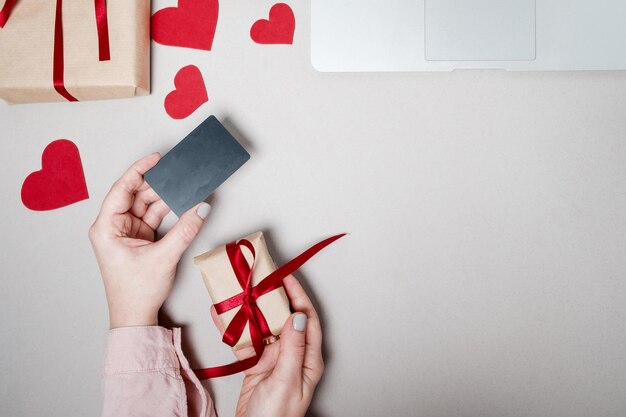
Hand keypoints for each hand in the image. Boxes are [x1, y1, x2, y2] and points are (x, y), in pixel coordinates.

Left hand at [89, 153, 211, 328]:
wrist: (135, 316)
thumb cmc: (135, 292)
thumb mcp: (163, 257)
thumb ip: (185, 230)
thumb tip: (201, 209)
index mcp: (106, 228)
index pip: (122, 190)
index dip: (139, 171)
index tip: (156, 159)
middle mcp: (114, 227)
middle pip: (137, 195)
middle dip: (158, 184)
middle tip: (178, 172)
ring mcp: (127, 233)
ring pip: (148, 206)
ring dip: (166, 198)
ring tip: (185, 186)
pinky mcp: (140, 239)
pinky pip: (154, 218)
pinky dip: (169, 211)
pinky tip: (183, 203)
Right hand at [211, 276, 323, 416]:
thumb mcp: (285, 380)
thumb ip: (292, 348)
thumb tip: (297, 316)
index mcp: (307, 358)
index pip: (307, 318)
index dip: (298, 295)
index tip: (285, 277)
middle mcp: (293, 355)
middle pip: (284, 318)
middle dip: (272, 298)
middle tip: (258, 279)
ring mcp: (274, 359)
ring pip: (264, 326)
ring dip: (251, 310)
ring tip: (239, 292)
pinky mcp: (256, 364)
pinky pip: (246, 341)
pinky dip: (234, 328)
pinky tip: (224, 317)